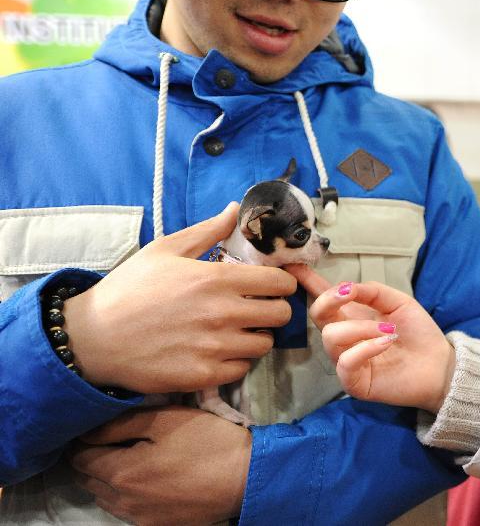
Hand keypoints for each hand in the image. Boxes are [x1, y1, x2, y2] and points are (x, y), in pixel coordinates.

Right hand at [64, 203, 296, 392]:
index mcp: (217, 279)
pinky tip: (219, 350)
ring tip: (237, 330)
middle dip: (273, 309)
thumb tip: (236, 210)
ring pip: (265, 344)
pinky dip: (237, 360)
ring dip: (256, 335)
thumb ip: (207, 231)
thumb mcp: (165, 250)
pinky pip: (242, 369)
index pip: (280, 283)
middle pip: (281, 315)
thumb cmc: (130, 288)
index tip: (271, 285)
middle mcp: (223, 313)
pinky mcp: (204, 375)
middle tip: (257, 308)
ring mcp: (215, 347)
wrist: (93, 337)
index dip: (281, 282)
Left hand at [69, 406, 250, 524]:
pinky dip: (129, 495)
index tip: (99, 427)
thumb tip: (88, 432)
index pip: (80, 458)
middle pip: (88, 481)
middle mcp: (124, 502)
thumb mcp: (167, 419)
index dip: (84, 440)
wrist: (246, 477)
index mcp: (122, 473)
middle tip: (115, 440)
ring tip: (134, 458)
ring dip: (110, 479)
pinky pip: (128, 511)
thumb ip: (122, 423)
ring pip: (107, 499)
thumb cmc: (208, 442)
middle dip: (94, 459)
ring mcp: (141, 519)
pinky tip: (152, 479)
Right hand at [308, 281, 454, 413]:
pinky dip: (365, 348)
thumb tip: (347, 287)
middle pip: (317, 315)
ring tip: (388, 331)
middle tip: (351, 293)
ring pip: (331, 338)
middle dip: (329, 299)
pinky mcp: (354, 382)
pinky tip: (386, 343)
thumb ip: (372, 291)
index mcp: (352, 315)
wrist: (439, 364)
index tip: (292, 265)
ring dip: (360, 328)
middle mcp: (345, 336)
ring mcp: (347, 359)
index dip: (307, 281)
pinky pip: (345, 362)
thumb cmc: (417, 332)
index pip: (323, 297)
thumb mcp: (397, 301)